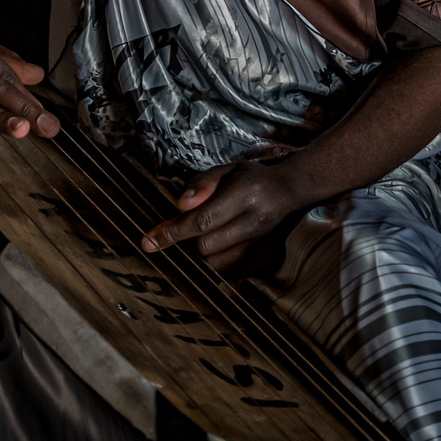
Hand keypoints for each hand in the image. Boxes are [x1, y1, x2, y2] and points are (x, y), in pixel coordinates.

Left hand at [140, 160, 305, 271]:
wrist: (292, 192)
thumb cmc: (252, 179)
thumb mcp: (227, 169)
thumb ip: (202, 184)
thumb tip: (180, 206)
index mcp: (245, 194)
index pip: (203, 219)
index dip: (173, 232)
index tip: (148, 242)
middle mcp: (255, 221)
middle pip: (206, 245)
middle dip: (190, 239)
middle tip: (190, 225)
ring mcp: (261, 243)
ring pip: (215, 262)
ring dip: (203, 251)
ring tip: (210, 232)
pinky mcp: (263, 258)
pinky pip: (227, 271)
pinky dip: (216, 261)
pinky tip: (221, 244)